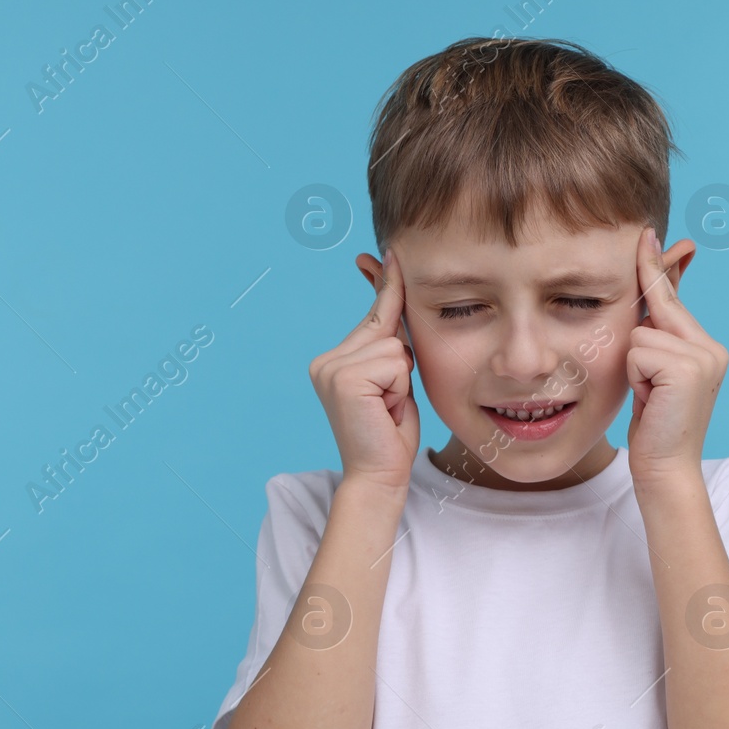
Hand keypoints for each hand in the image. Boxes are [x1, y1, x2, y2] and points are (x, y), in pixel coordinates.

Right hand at [309, 247, 419, 491]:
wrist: (379, 475)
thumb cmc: (391, 434)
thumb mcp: (394, 380)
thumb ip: (391, 344)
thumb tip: (394, 300)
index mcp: (334, 359)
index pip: (371, 314)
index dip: (383, 283)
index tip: (377, 254)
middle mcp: (326, 360)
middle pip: (388, 327)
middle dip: (401, 361)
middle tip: (389, 403)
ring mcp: (331, 367)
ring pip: (394, 346)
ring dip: (402, 379)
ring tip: (388, 408)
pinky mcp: (343, 377)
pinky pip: (394, 362)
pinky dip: (399, 386)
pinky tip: (384, 409)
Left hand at [626, 227, 726, 483]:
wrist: (664, 468)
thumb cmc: (653, 425)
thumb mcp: (652, 373)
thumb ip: (655, 334)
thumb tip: (647, 295)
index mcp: (706, 347)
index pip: (672, 298)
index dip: (656, 266)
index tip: (645, 233)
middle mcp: (711, 347)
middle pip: (658, 306)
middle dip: (641, 318)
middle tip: (642, 315)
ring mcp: (704, 356)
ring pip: (641, 333)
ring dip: (634, 366)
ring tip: (648, 396)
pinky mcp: (688, 368)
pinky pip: (639, 350)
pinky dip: (636, 376)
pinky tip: (650, 400)